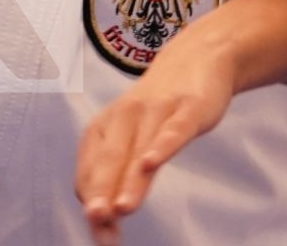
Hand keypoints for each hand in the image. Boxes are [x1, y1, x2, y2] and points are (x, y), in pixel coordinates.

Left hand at [75, 32, 238, 244]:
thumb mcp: (132, 139)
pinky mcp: (188, 108)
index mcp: (104, 128)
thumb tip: (103, 219)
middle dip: (101, 193)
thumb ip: (118, 177)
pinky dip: (161, 146)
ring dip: (129, 180)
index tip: (97, 234)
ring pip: (139, 150)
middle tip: (96, 221)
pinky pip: (173, 130)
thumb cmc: (157, 108)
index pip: (91, 171)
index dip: (93, 203)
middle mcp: (124, 117)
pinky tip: (152, 163)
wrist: (195, 59)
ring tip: (120, 209)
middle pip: (109, 161)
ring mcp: (156, 111)